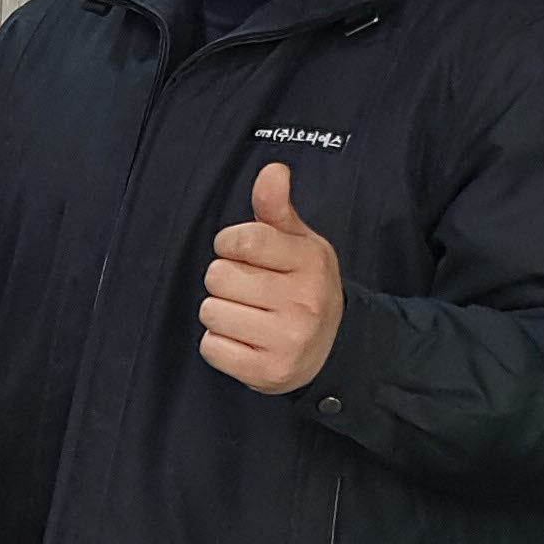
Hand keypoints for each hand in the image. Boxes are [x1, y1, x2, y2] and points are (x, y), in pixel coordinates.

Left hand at [200, 164, 343, 394]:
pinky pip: (211, 347)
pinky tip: (245, 340)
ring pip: (211, 312)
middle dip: (226, 280)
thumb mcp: (300, 244)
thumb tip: (272, 170)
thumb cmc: (305, 287)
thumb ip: (277, 208)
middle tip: (250, 290)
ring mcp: (286, 341)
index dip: (230, 244)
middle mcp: (302, 302)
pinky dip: (220, 344)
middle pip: (218, 276)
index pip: (244, 240)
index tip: (241, 253)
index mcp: (311, 263)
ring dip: (221, 313)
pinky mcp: (266, 373)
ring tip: (249, 315)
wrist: (333, 349)